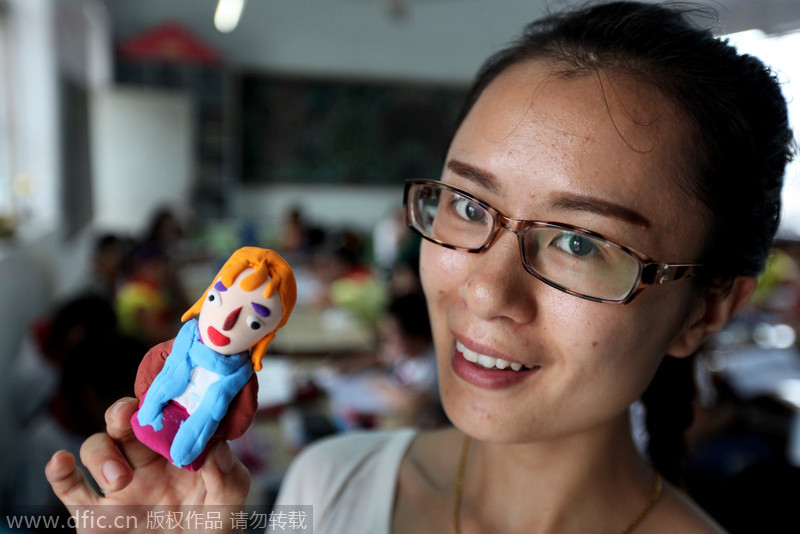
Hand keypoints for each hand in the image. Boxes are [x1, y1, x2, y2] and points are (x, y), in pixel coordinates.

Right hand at [45, 398, 250, 532]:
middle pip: (127, 422)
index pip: (167, 415)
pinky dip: (58, 472)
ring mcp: (119, 485)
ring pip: (98, 447)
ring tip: (119, 480)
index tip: (165, 398)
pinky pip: (70, 488)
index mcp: (180, 451)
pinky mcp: (94, 514)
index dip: (163, 402)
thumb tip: (217, 445)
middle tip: (127, 415)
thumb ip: (228, 476)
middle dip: (123, 411)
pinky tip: (61, 461)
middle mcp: (147, 462)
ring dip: (102, 454)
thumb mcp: (228, 506)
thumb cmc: (211, 533)